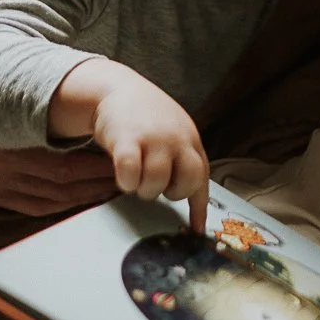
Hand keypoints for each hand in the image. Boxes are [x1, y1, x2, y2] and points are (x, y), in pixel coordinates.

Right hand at [0, 29, 116, 215]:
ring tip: (104, 189)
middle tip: (124, 179)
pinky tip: (68, 195)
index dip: (94, 172)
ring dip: (74, 201)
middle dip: (92, 189)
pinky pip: (14, 203)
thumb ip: (36, 95)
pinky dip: (46, 202)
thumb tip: (82, 95)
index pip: (60, 171)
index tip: (120, 162)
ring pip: (37, 204)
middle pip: (54, 193)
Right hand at [59, 59, 210, 231]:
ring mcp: (153, 139)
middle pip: (186, 183)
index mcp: (190, 141)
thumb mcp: (175, 133)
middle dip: (171, 192)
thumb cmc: (147, 117)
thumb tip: (192, 198)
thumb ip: (184, 160)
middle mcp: (177, 139)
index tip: (195, 231)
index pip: (201, 178)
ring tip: (136, 175)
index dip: (198, 208)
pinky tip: (123, 173)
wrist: (117, 88)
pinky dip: (125, 181)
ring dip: (143, 188)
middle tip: (156, 183)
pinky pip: (129, 174)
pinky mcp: (126, 139)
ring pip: (155, 184)